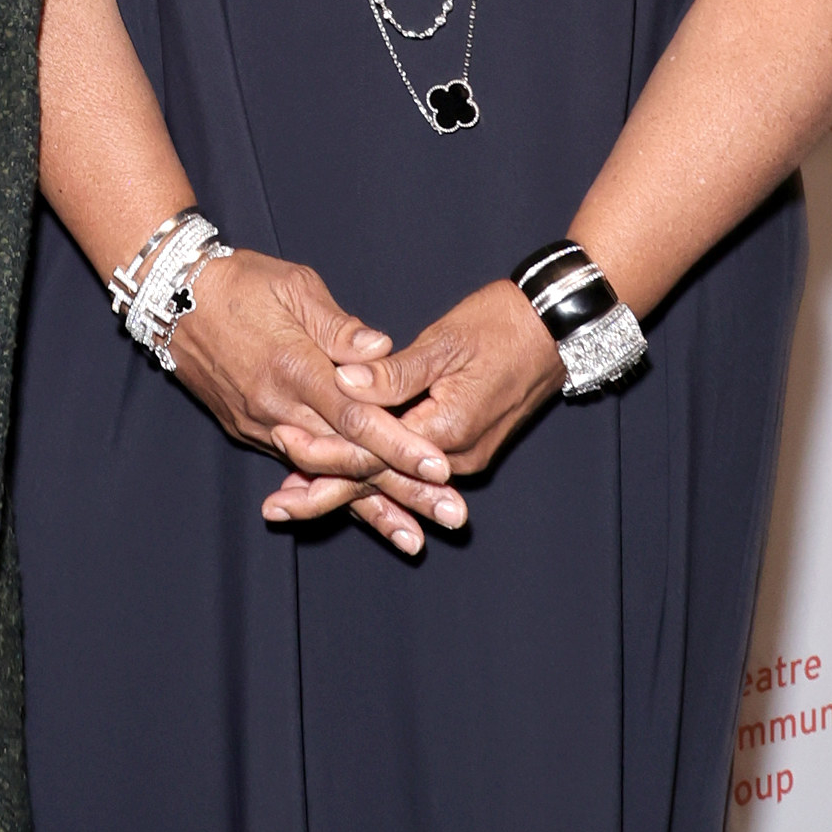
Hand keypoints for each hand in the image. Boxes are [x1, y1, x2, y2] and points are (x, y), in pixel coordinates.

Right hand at [169, 249, 470, 549]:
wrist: (172, 297)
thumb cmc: (240, 282)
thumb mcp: (294, 287)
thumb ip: (340, 327)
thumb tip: (381, 350)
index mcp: (294, 368)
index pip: (356, 418)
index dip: (400, 446)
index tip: (439, 469)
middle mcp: (277, 408)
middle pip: (348, 459)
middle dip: (403, 491)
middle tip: (453, 515)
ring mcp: (260, 425)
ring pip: (324, 476)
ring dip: (373, 508)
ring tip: (416, 538)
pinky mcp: (249, 431)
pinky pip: (298, 469)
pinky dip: (331, 496)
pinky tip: (363, 519)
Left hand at [297, 279, 562, 538]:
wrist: (555, 330)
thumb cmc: (501, 326)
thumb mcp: (445, 343)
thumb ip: (394, 371)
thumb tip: (345, 381)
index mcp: (447, 429)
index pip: (374, 455)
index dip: (325, 455)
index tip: (283, 451)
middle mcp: (456, 456)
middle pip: (378, 481)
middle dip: (325, 492)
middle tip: (276, 504)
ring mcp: (463, 456)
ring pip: (391, 479)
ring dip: (345, 489)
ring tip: (294, 500)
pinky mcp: (461, 447)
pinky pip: (408, 470)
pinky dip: (373, 476)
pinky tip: (340, 480)